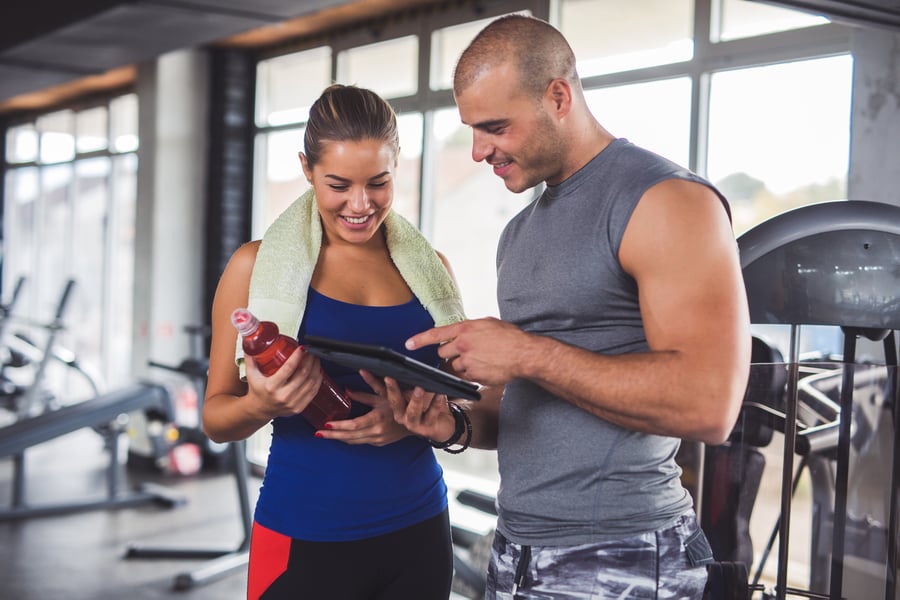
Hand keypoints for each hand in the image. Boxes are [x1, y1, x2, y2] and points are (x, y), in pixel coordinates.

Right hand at [244, 348, 321, 418]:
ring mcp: (292, 403)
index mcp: (271, 387)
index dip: (297, 356)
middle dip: (310, 360)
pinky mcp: (299, 407)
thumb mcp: (251, 374)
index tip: (301, 348)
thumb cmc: (257, 391)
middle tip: (311, 352)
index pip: (288, 368)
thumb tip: (249, 342)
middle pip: (303, 374)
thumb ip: (251, 358)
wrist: (259, 410)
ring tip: (315, 359)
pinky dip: (318, 380)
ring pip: (311, 382)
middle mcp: (283, 396)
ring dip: (316, 368)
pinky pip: (313, 392)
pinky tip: (317, 372)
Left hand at [314, 374, 409, 445]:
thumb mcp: (384, 395)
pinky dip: (349, 439)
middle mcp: (376, 431)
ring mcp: (378, 439)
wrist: (416, 422)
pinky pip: (360, 442)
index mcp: (377, 418)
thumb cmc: (401, 406)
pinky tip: (341, 436)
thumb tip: (349, 388)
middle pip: (350, 437)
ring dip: (339, 438)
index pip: (354, 425)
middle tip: (318, 434)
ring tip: (325, 435)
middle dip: (333, 435)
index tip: (326, 424)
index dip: (339, 426)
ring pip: (354, 441)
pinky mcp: (379, 443)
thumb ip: (366, 391)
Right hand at [364, 370, 455, 443]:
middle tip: (389, 378)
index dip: (371, 381)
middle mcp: (401, 415)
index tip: (364, 370)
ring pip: (412, 412)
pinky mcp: (426, 428)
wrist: (440, 426)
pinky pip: (431, 414)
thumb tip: (378, 373)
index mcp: (394, 405)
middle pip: (394, 402)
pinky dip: (435, 404)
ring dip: (416, 400)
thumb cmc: (423, 408)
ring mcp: (413, 423)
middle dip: (392, 389)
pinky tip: (439, 395)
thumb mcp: (407, 394)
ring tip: (419, 388)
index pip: (380, 391)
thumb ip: (393, 386)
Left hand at [406, 317, 528, 385]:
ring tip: (480, 359)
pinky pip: (466, 376)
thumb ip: (470, 328)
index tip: (408, 344)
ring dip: (461, 364)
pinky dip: (472, 373)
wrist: (524, 354)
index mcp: (465, 329)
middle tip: (464, 351)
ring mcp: (468, 362)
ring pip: (454, 366)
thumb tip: (459, 331)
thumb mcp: (487, 324)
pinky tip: (485, 367)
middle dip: (449, 354)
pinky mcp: (475, 376)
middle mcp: (463, 345)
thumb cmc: (509, 337)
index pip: (436, 334)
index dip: (420, 339)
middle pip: (443, 353)